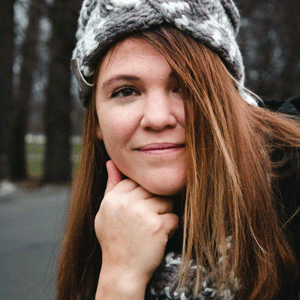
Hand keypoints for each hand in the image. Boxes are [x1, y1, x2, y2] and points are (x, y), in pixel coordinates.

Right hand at [94, 160, 178, 298]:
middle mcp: (127, 202)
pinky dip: (171, 228)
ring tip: (153, 228)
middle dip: (155, 203)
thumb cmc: (114, 240)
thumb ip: (110, 186)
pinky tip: (159, 237)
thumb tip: (111, 163)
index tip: (142, 208)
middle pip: (153, 189)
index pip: (136, 181)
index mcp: (114, 198)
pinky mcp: (157, 226)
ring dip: (164, 214)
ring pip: (166, 201)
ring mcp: (142, 213)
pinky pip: (174, 217)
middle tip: (148, 219)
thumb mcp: (105, 212)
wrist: (122, 271)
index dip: (143, 195)